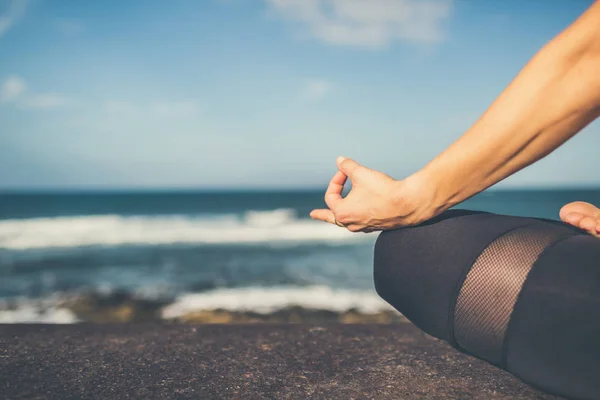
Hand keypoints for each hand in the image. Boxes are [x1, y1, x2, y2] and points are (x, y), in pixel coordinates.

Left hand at [310, 156, 435, 231]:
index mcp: (342, 212)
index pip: (331, 195)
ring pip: (346, 221)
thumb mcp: (361, 174)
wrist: (408, 204)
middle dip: (323, 214)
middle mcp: (350, 223)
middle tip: (313, 214)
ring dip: (340, 215)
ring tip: (336, 218)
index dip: (336, 180)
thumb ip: (348, 166)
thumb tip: (339, 160)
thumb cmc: (383, 190)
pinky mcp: (375, 226)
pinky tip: (357, 218)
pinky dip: (354, 218)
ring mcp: (363, 227)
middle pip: (332, 216)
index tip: (346, 171)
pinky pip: (359, 223)